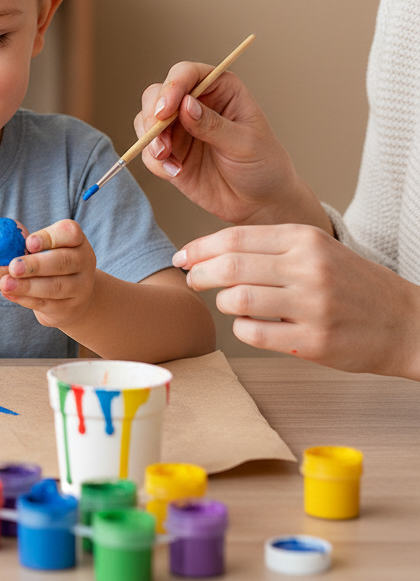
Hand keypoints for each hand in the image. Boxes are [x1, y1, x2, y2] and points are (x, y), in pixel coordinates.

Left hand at [0, 220, 96, 329]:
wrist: (73, 298)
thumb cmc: (51, 264)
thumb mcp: (49, 249)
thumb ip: (31, 246)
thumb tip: (0, 244)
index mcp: (78, 242)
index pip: (70, 233)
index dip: (49, 237)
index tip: (29, 243)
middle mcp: (84, 263)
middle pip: (63, 262)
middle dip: (36, 265)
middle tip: (14, 267)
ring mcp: (80, 288)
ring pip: (54, 287)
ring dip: (27, 286)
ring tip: (5, 283)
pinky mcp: (69, 308)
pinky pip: (45, 304)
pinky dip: (24, 299)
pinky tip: (9, 293)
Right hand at [135, 65, 326, 227]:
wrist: (259, 202)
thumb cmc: (263, 166)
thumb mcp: (244, 144)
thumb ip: (213, 125)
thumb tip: (185, 105)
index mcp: (220, 89)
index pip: (186, 74)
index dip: (171, 88)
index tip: (165, 111)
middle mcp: (195, 104)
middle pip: (156, 95)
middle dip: (152, 117)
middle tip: (161, 141)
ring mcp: (180, 128)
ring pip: (146, 121)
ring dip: (150, 140)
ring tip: (167, 159)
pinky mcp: (170, 152)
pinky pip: (148, 151)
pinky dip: (156, 162)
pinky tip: (176, 173)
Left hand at [175, 224, 419, 378]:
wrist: (406, 323)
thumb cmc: (350, 284)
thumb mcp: (316, 250)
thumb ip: (267, 247)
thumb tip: (208, 251)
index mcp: (305, 239)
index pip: (235, 237)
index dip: (199, 247)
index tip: (182, 256)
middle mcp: (308, 268)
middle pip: (229, 266)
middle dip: (199, 273)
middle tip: (191, 279)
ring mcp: (312, 306)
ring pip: (236, 300)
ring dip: (220, 302)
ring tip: (227, 303)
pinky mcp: (314, 342)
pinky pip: (253, 333)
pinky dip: (240, 329)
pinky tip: (248, 324)